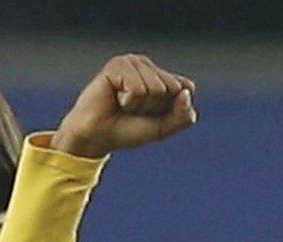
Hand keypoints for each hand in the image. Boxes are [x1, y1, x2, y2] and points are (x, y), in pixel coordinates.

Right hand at [52, 54, 197, 157]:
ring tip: (123, 105)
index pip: (187, 88)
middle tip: (133, 110)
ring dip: (140, 106)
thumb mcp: (163, 128)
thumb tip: (186, 93)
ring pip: (156, 88)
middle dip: (155, 107)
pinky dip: (128, 101)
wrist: (96, 137)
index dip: (171, 109)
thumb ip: (183, 116)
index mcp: (161, 75)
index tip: (150, 114)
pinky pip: (137, 88)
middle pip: (172, 88)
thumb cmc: (127, 131)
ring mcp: (132, 62)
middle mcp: (148, 65)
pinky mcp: (117, 64)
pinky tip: (115, 98)